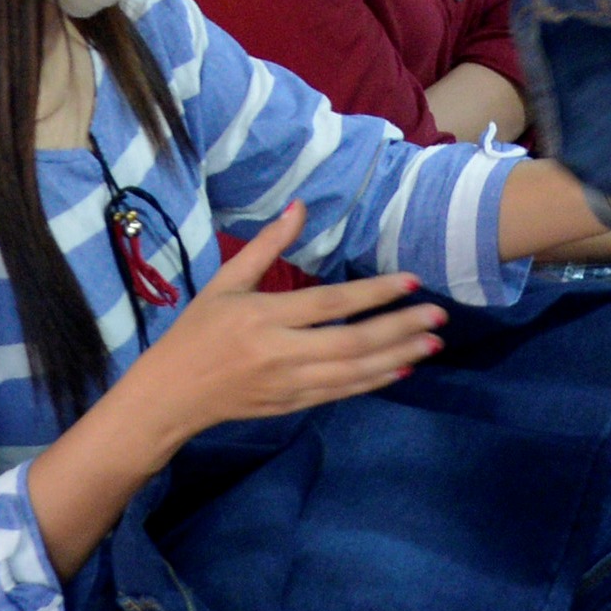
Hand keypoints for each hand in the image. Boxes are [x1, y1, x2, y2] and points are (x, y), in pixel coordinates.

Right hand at [125, 206, 444, 439]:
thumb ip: (267, 246)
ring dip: (398, 356)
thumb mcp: (226, 282)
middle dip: (400, 328)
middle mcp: (281, 352)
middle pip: (352, 341)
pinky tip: (402, 368)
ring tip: (432, 342)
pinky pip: (343, 392)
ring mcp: (289, 383)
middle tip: (438, 315)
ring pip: (354, 371)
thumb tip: (301, 206)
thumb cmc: (198, 331)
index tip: (411, 281)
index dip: (373, 293)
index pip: (330, 303)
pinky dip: (374, 380)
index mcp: (263, 316)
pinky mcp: (293, 404)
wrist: (171, 393)